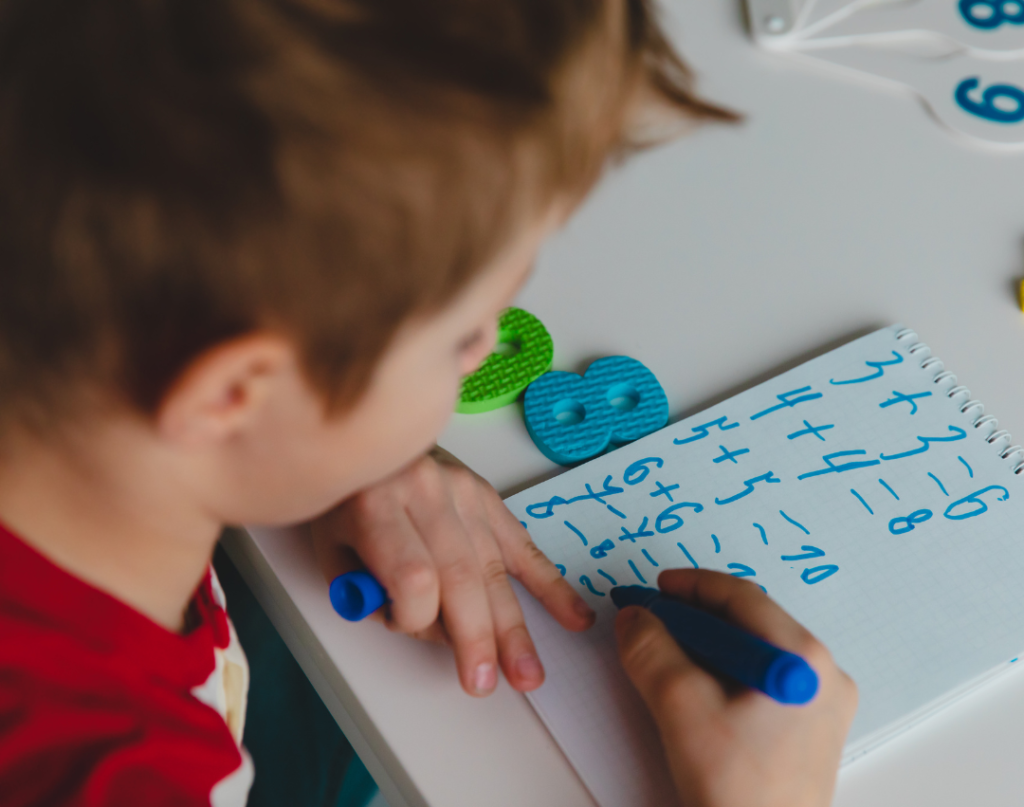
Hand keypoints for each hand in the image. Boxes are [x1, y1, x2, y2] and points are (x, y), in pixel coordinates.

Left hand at [311, 447, 594, 696]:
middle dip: (476, 638)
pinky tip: (574, 617)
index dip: (414, 619)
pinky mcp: (489, 495)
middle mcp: (426, 493)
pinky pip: (523, 545)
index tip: (401, 626)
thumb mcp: (330, 546)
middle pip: (462, 576)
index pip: (414, 577)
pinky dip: (550, 585)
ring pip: (494, 568)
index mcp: (376, 505)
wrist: (368, 429)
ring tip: (527, 673)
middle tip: (484, 683)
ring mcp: (464, 491)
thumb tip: (430, 630)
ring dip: (513, 627)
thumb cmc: (344, 496)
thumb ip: (370, 594)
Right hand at [616, 569, 856, 806]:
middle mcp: (824, 676)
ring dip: (708, 646)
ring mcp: (822, 706)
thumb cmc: (736, 792)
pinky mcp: (811, 733)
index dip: (691, 586)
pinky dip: (726, 674)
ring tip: (666, 655)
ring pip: (756, 652)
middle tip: (653, 621)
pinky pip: (764, 682)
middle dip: (696, 617)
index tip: (655, 589)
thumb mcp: (680, 707)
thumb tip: (635, 617)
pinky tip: (695, 688)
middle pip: (751, 622)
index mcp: (804, 660)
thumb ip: (651, 649)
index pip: (742, 597)